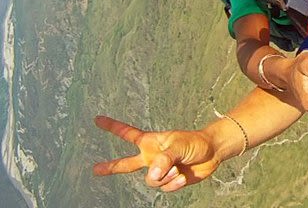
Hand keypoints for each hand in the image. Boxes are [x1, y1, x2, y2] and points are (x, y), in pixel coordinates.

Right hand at [93, 116, 218, 191]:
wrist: (212, 153)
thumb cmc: (195, 143)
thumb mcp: (179, 146)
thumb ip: (164, 160)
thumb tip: (151, 175)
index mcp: (151, 142)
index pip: (127, 134)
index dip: (112, 127)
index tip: (97, 119)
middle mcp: (151, 157)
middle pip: (126, 164)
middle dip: (111, 167)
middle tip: (95, 169)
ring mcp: (159, 170)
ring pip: (151, 181)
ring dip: (165, 177)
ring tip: (178, 169)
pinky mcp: (168, 181)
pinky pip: (164, 188)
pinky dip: (173, 184)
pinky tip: (182, 176)